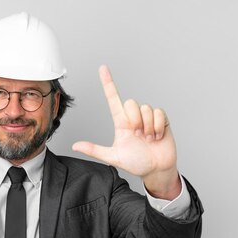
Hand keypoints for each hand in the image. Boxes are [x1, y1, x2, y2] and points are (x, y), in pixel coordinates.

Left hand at [72, 65, 179, 198]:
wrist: (157, 169)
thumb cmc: (136, 163)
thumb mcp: (113, 157)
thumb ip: (95, 150)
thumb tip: (75, 145)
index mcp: (121, 123)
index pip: (113, 99)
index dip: (108, 83)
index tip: (102, 68)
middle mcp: (134, 117)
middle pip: (131, 102)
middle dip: (134, 119)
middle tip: (138, 135)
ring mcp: (148, 118)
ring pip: (145, 108)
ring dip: (147, 126)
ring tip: (148, 138)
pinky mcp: (162, 120)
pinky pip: (159, 113)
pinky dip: (158, 126)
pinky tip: (157, 136)